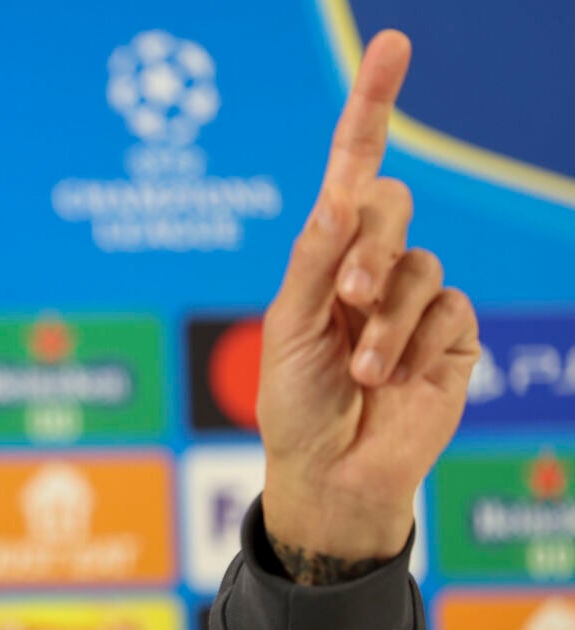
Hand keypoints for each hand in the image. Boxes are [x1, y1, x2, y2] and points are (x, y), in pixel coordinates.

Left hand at [258, 29, 480, 577]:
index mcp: (325, 255)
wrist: (328, 473)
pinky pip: (450, 311)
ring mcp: (415, 301)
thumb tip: (343, 191)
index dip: (373, 107)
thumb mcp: (288, 326)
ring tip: (360, 370)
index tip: (393, 45)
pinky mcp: (451, 337)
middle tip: (349, 299)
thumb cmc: (293, 402)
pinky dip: (414, 345)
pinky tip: (390, 381)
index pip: (352, 169)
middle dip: (370, 247)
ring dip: (386, 321)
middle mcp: (373, 266)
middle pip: (391, 206)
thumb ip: (317, 258)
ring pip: (421, 267)